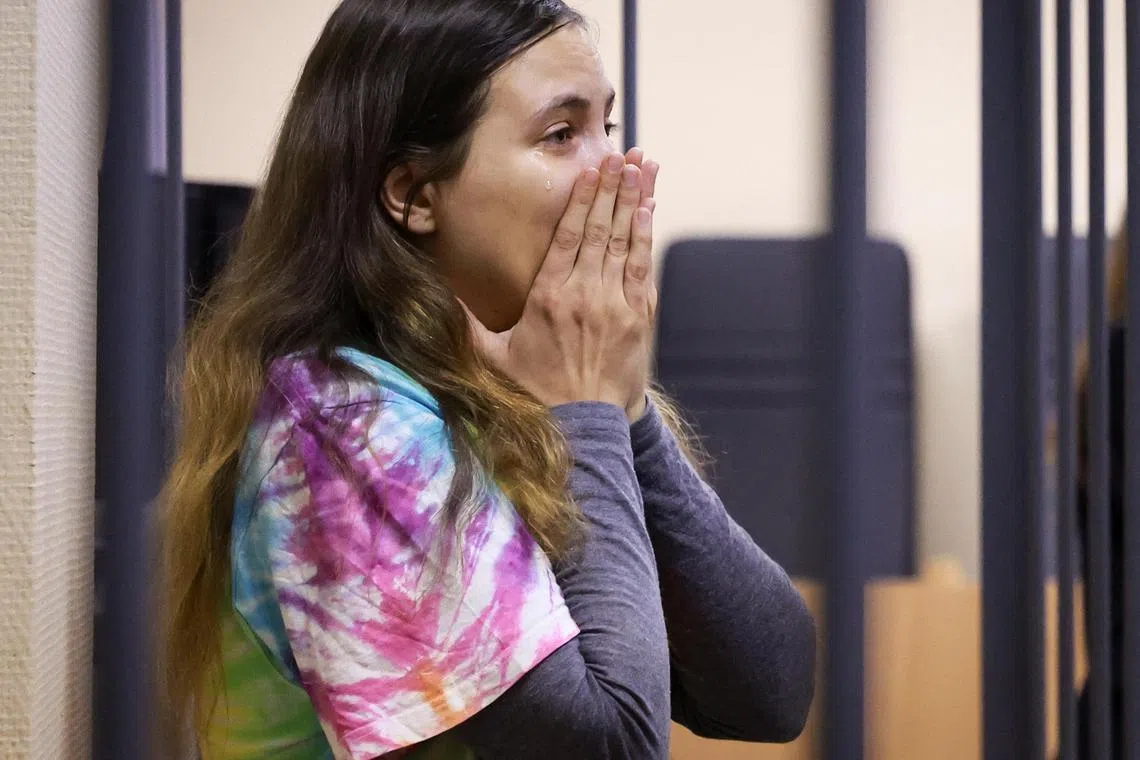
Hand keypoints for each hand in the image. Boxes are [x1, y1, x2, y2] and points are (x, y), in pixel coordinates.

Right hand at [462, 152, 654, 420]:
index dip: (581, 198)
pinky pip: (643, 268)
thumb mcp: (491, 356)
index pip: (567, 236)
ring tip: (642, 167)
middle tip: (622, 154)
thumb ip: (466, 320)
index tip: (590, 169)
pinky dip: (645, 237)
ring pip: (625, 242)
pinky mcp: (638, 320)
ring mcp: (615, 306)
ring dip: (634, 201)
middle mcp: (584, 295)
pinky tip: (649, 210)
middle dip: (611, 187)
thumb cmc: (534, 392)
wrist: (583, 429)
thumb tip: (433, 291)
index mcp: (548, 297)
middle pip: (599, 229)